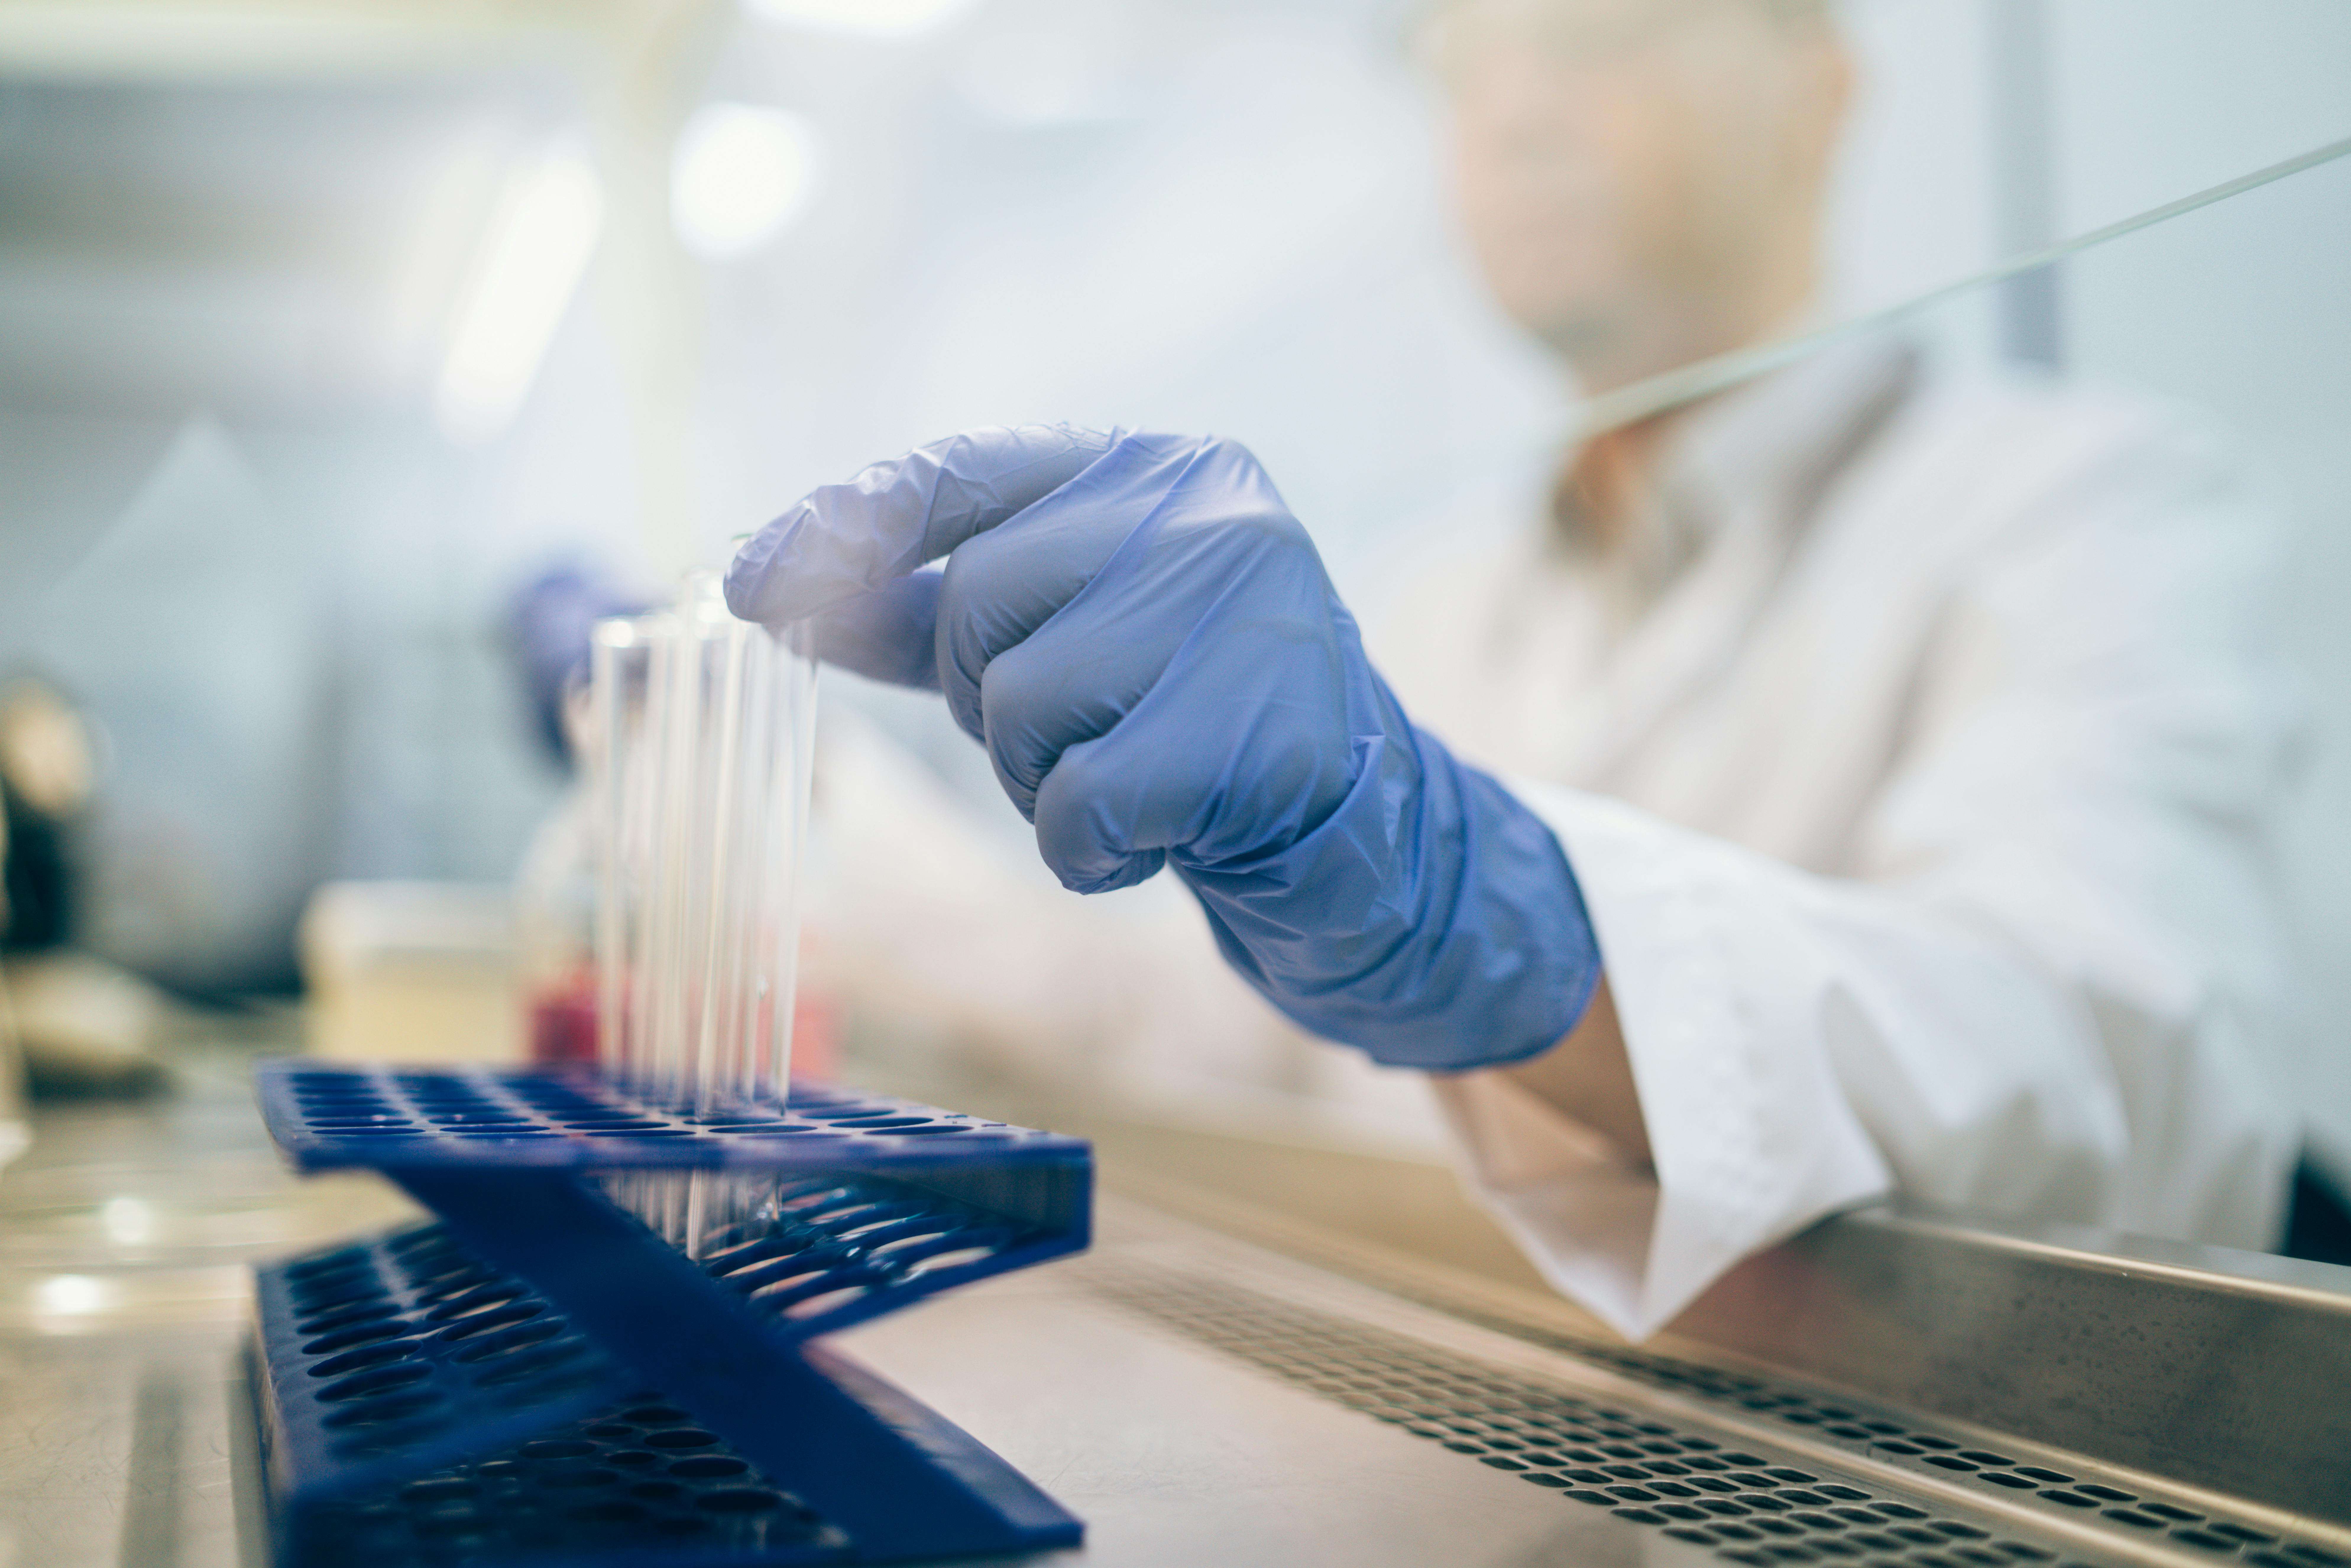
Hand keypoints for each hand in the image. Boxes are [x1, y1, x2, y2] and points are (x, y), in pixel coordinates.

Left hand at [726, 425, 1600, 1069]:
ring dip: (1043, 780)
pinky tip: (1167, 837)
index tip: (745, 584)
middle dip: (992, 702)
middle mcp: (1211, 511)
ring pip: (1021, 706)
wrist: (1360, 838)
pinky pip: (1078, 803)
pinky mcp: (1262, 730)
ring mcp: (1249, 610)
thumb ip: (927, 608)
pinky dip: (1092, 850)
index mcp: (1160, 467)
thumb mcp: (1055, 647)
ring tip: (1138, 780)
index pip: (960, 472)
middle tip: (1085, 739)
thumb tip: (758, 579)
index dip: (844, 529)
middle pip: (979, 604)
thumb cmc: (1188, 729)